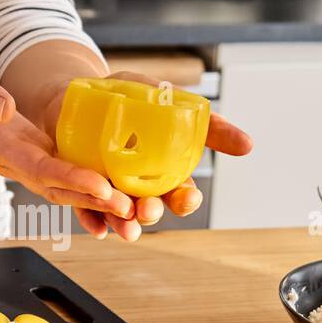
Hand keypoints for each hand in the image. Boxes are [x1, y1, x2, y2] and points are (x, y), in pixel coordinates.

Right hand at [0, 55, 134, 219]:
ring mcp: (21, 159)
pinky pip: (59, 174)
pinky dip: (85, 185)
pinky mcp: (30, 152)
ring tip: (129, 207)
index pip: (37, 167)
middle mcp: (10, 159)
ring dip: (93, 199)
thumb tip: (5, 109)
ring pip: (59, 186)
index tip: (100, 187)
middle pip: (54, 187)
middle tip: (128, 208)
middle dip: (91, 201)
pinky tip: (112, 189)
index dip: (70, 179)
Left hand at [53, 70, 253, 240]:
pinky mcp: (79, 191)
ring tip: (126, 229)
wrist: (74, 94)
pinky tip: (96, 229)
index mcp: (162, 170)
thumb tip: (247, 145)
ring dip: (124, 224)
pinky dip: (91, 221)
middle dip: (151, 212)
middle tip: (149, 210)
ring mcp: (107, 190)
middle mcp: (136, 185)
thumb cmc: (125, 99)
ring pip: (119, 214)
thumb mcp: (165, 101)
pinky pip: (85, 210)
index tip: (187, 198)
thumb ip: (207, 125)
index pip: (179, 193)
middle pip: (149, 207)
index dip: (185, 200)